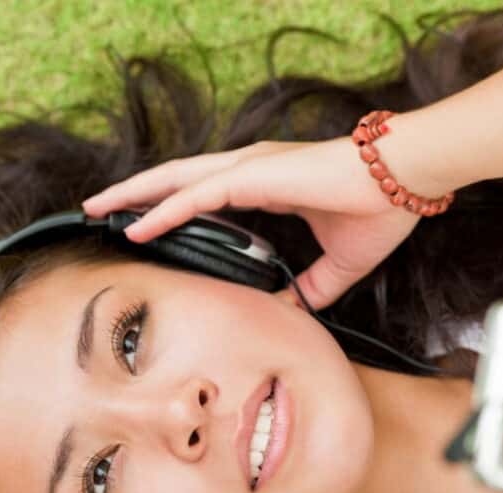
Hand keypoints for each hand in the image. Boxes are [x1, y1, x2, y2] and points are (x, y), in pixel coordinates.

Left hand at [82, 137, 425, 309]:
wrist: (404, 181)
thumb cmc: (379, 210)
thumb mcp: (338, 264)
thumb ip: (311, 288)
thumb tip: (290, 313)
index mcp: (270, 184)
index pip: (206, 193)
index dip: (173, 206)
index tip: (144, 223)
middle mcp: (252, 170)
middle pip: (178, 179)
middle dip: (136, 193)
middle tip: (100, 209)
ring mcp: (250, 169)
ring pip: (175, 180)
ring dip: (133, 195)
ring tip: (98, 209)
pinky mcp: (254, 176)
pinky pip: (195, 195)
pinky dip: (162, 210)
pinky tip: (135, 225)